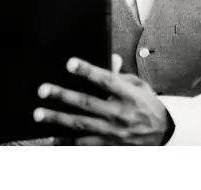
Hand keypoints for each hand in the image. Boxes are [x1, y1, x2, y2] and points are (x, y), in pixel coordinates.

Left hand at [34, 57, 169, 146]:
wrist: (162, 133)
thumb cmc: (147, 105)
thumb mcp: (139, 85)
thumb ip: (120, 74)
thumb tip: (110, 57)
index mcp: (129, 95)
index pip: (106, 80)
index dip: (87, 71)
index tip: (70, 63)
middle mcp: (119, 113)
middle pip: (87, 103)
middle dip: (63, 96)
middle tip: (43, 90)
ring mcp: (112, 131)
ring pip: (80, 124)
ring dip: (57, 119)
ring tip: (39, 114)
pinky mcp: (108, 144)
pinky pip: (83, 144)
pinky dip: (65, 142)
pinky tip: (50, 138)